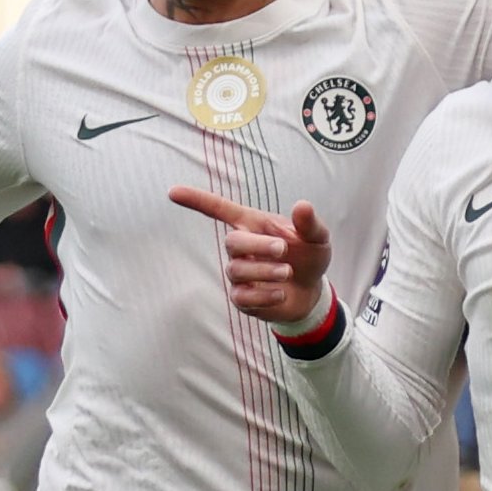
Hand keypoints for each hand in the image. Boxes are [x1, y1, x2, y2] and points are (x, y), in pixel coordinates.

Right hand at [169, 186, 331, 323]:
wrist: (312, 292)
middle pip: (231, 243)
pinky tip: (281, 293)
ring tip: (287, 272)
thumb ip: (309, 224)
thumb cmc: (309, 257)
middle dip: (257, 246)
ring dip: (265, 271)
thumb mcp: (318, 238)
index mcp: (254, 225)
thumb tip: (302, 206)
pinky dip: (264, 295)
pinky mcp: (242, 298)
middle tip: (283, 250)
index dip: (197, 200)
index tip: (173, 192)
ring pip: (236, 270)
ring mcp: (239, 273)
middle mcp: (242, 248)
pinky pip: (242, 296)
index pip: (219, 210)